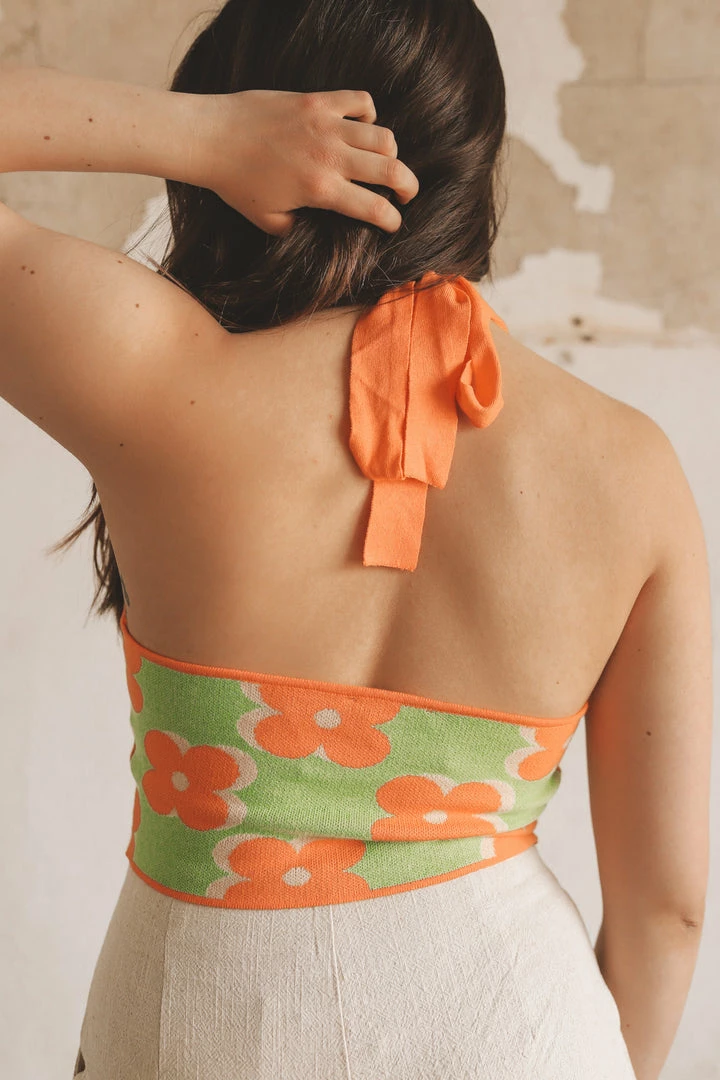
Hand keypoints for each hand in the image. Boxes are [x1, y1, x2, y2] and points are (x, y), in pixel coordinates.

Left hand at [204, 88, 419, 235]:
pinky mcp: (316, 100)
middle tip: (407, 193)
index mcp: (320, 190)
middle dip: (408, 186)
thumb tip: (319, 230)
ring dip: (391, 153)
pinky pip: (360, 101)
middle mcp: (330, 156)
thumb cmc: (236, 184)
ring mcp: (326, 124)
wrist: (212, 137)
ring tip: (384, 162)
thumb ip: (299, 229)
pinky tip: (359, 126)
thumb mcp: (269, 220)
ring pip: (383, 136)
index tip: (394, 224)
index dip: (392, 221)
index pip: (374, 209)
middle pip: (392, 169)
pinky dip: (369, 115)